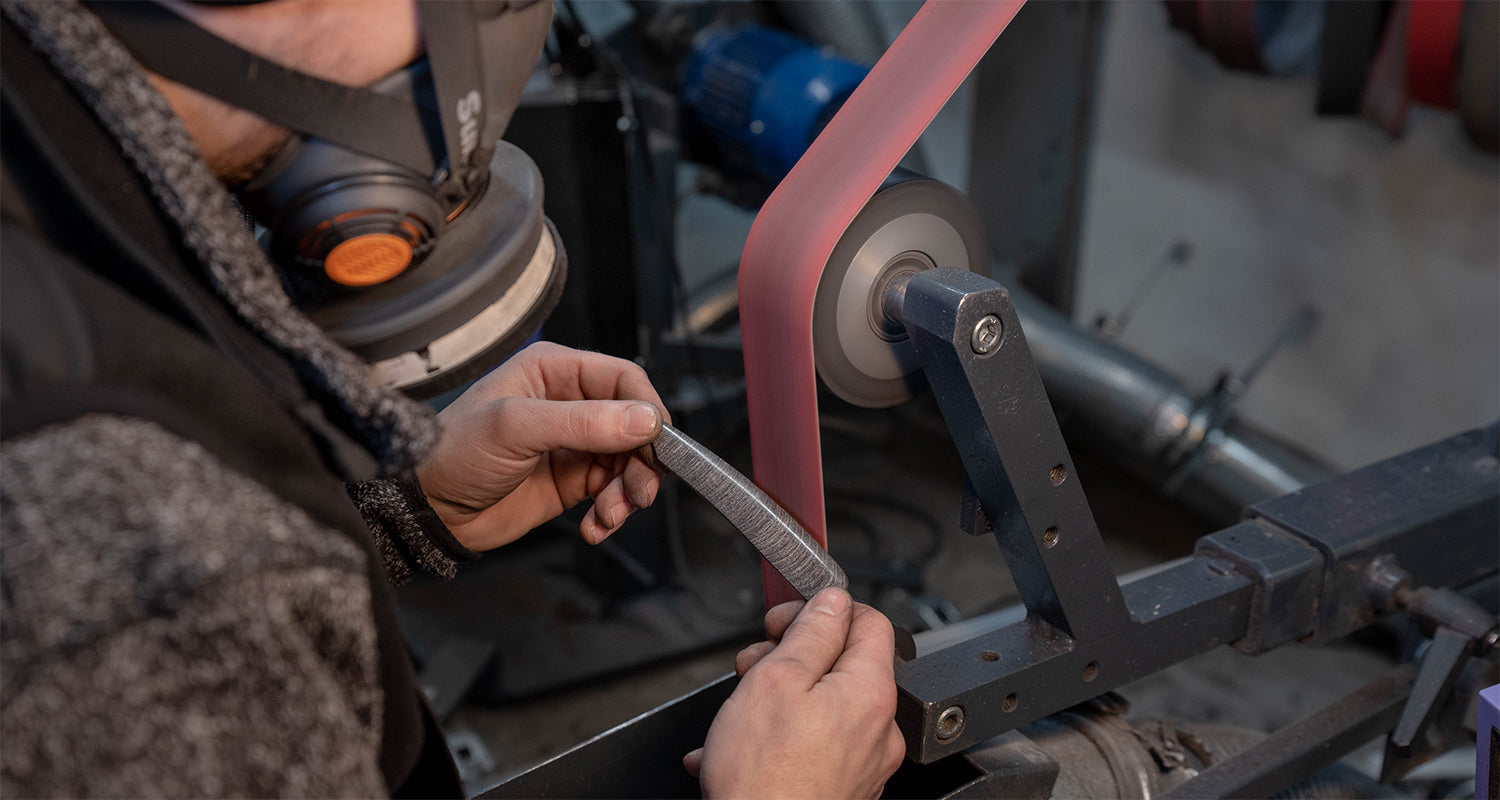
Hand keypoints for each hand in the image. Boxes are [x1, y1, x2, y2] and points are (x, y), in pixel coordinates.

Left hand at [416, 342, 668, 550]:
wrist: (426, 508)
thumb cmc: (453, 452)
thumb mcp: (515, 429)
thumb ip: (582, 423)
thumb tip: (645, 420)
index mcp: (555, 371)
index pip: (623, 380)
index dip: (648, 410)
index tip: (659, 445)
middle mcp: (570, 402)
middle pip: (636, 425)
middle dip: (643, 462)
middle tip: (638, 493)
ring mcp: (574, 444)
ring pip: (630, 462)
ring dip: (629, 492)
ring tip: (610, 515)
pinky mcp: (572, 481)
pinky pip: (612, 493)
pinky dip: (612, 513)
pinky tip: (596, 527)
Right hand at [684, 588, 906, 798]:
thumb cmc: (763, 779)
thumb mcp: (775, 681)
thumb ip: (810, 632)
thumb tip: (832, 601)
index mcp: (870, 692)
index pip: (868, 621)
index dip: (823, 609)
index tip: (787, 618)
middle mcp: (878, 728)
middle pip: (841, 664)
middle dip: (791, 657)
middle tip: (753, 668)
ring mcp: (864, 763)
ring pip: (823, 705)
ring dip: (777, 699)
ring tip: (738, 715)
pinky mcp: (844, 788)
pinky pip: (813, 745)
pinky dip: (779, 738)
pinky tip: (740, 748)